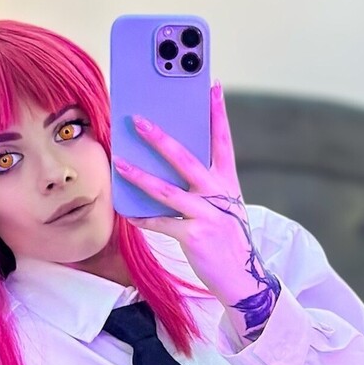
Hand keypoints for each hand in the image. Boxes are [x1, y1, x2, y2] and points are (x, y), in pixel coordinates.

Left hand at [112, 81, 279, 324]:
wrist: (243, 278)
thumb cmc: (227, 240)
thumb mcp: (224, 207)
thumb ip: (205, 186)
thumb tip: (171, 166)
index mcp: (228, 183)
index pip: (224, 141)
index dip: (218, 113)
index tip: (212, 86)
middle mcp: (219, 195)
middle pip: (187, 158)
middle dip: (160, 138)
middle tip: (138, 119)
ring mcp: (207, 215)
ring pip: (167, 190)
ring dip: (140, 176)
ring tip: (120, 163)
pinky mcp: (194, 237)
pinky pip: (161, 223)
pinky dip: (142, 217)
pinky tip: (126, 211)